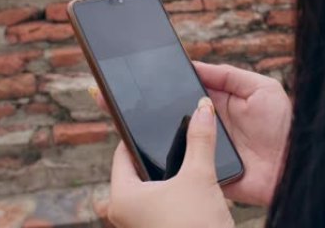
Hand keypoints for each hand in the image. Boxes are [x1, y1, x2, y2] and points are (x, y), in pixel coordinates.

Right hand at [89, 62, 291, 206]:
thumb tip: (195, 65)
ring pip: (168, 141)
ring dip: (147, 132)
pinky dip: (162, 160)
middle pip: (168, 115)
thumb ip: (228, 75)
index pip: (183, 91)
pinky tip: (141, 148)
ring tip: (120, 116)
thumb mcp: (260, 87)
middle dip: (144, 107)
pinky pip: (179, 166)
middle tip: (112, 93)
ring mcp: (203, 149)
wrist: (295, 164)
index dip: (161, 85)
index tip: (135, 74)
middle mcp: (207, 126)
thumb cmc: (284, 123)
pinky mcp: (203, 172)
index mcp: (218, 104)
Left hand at [106, 97, 233, 227]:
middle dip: (153, 156)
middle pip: (134, 172)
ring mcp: (138, 226)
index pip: (121, 154)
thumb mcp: (200, 176)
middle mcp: (123, 214)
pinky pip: (156, 206)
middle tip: (170, 140)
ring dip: (162, 176)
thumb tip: (203, 108)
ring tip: (183, 161)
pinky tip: (189, 187)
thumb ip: (200, 139)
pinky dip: (168, 194)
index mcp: (122, 197)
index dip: (137, 135)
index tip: (151, 122)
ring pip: (145, 190)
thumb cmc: (197, 226)